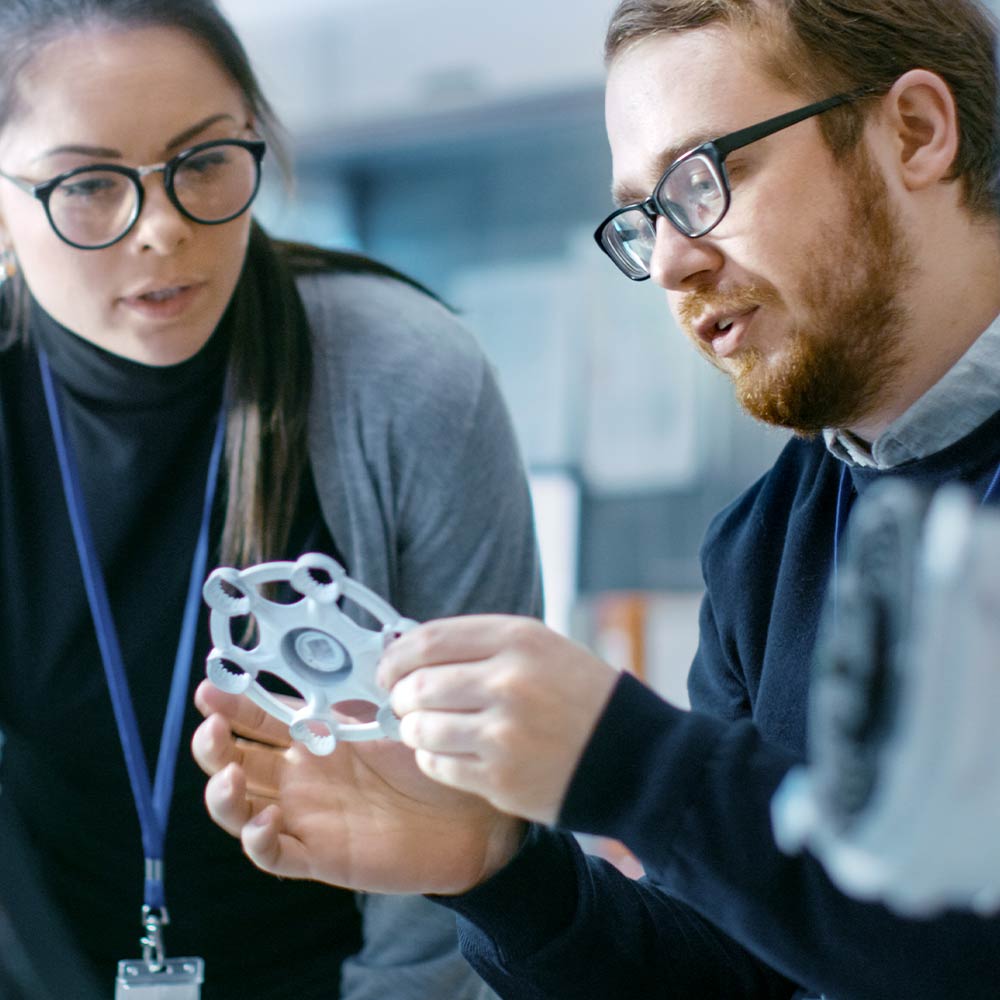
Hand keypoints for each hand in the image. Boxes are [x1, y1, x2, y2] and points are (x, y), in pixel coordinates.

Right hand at [191, 680, 524, 894]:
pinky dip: (258, 841)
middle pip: (233, 762)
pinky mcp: (320, 855)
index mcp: (312, 736)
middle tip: (212, 728)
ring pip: (239, 811)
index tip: (210, 687)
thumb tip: (329, 645)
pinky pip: (274, 855)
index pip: (255, 718)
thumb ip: (355, 689)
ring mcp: (305, 816)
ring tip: (228, 775)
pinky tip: (266, 821)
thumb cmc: (430, 757)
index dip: (228, 704)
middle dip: (211, 746)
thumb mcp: (389, 714)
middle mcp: (299, 776)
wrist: (471, 813)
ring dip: (221, 795)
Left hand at [378, 615, 619, 824]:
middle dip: (400, 695)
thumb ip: (481, 646)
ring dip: (413, 729)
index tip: (388, 668)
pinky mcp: (500, 778)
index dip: (397, 655)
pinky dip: (432, 758)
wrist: (636, 758)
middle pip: (419, 684)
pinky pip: (438, 765)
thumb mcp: (542, 649)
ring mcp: (504, 733)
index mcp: (519, 639)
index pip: (429, 639)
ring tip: (426, 729)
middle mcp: (509, 681)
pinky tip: (449, 752)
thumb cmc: (582, 698)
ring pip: (421, 728)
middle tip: (403, 702)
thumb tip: (411, 651)